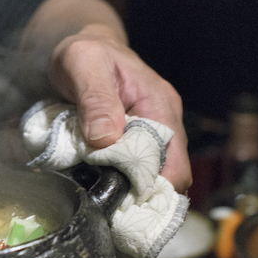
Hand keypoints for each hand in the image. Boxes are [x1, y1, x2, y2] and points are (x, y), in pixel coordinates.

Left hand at [48, 24, 190, 192]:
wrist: (83, 49)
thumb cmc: (85, 53)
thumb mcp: (83, 65)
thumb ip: (95, 99)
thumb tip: (106, 139)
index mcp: (159, 105)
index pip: (174, 163)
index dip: (154, 187)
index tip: (124, 202)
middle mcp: (164, 122)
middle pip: (166, 176)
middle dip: (141, 195)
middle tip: (109, 208)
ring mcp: (151, 133)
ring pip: (151, 175)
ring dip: (129, 190)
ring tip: (104, 201)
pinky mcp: (134, 140)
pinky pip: (134, 168)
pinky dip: (120, 181)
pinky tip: (101, 187)